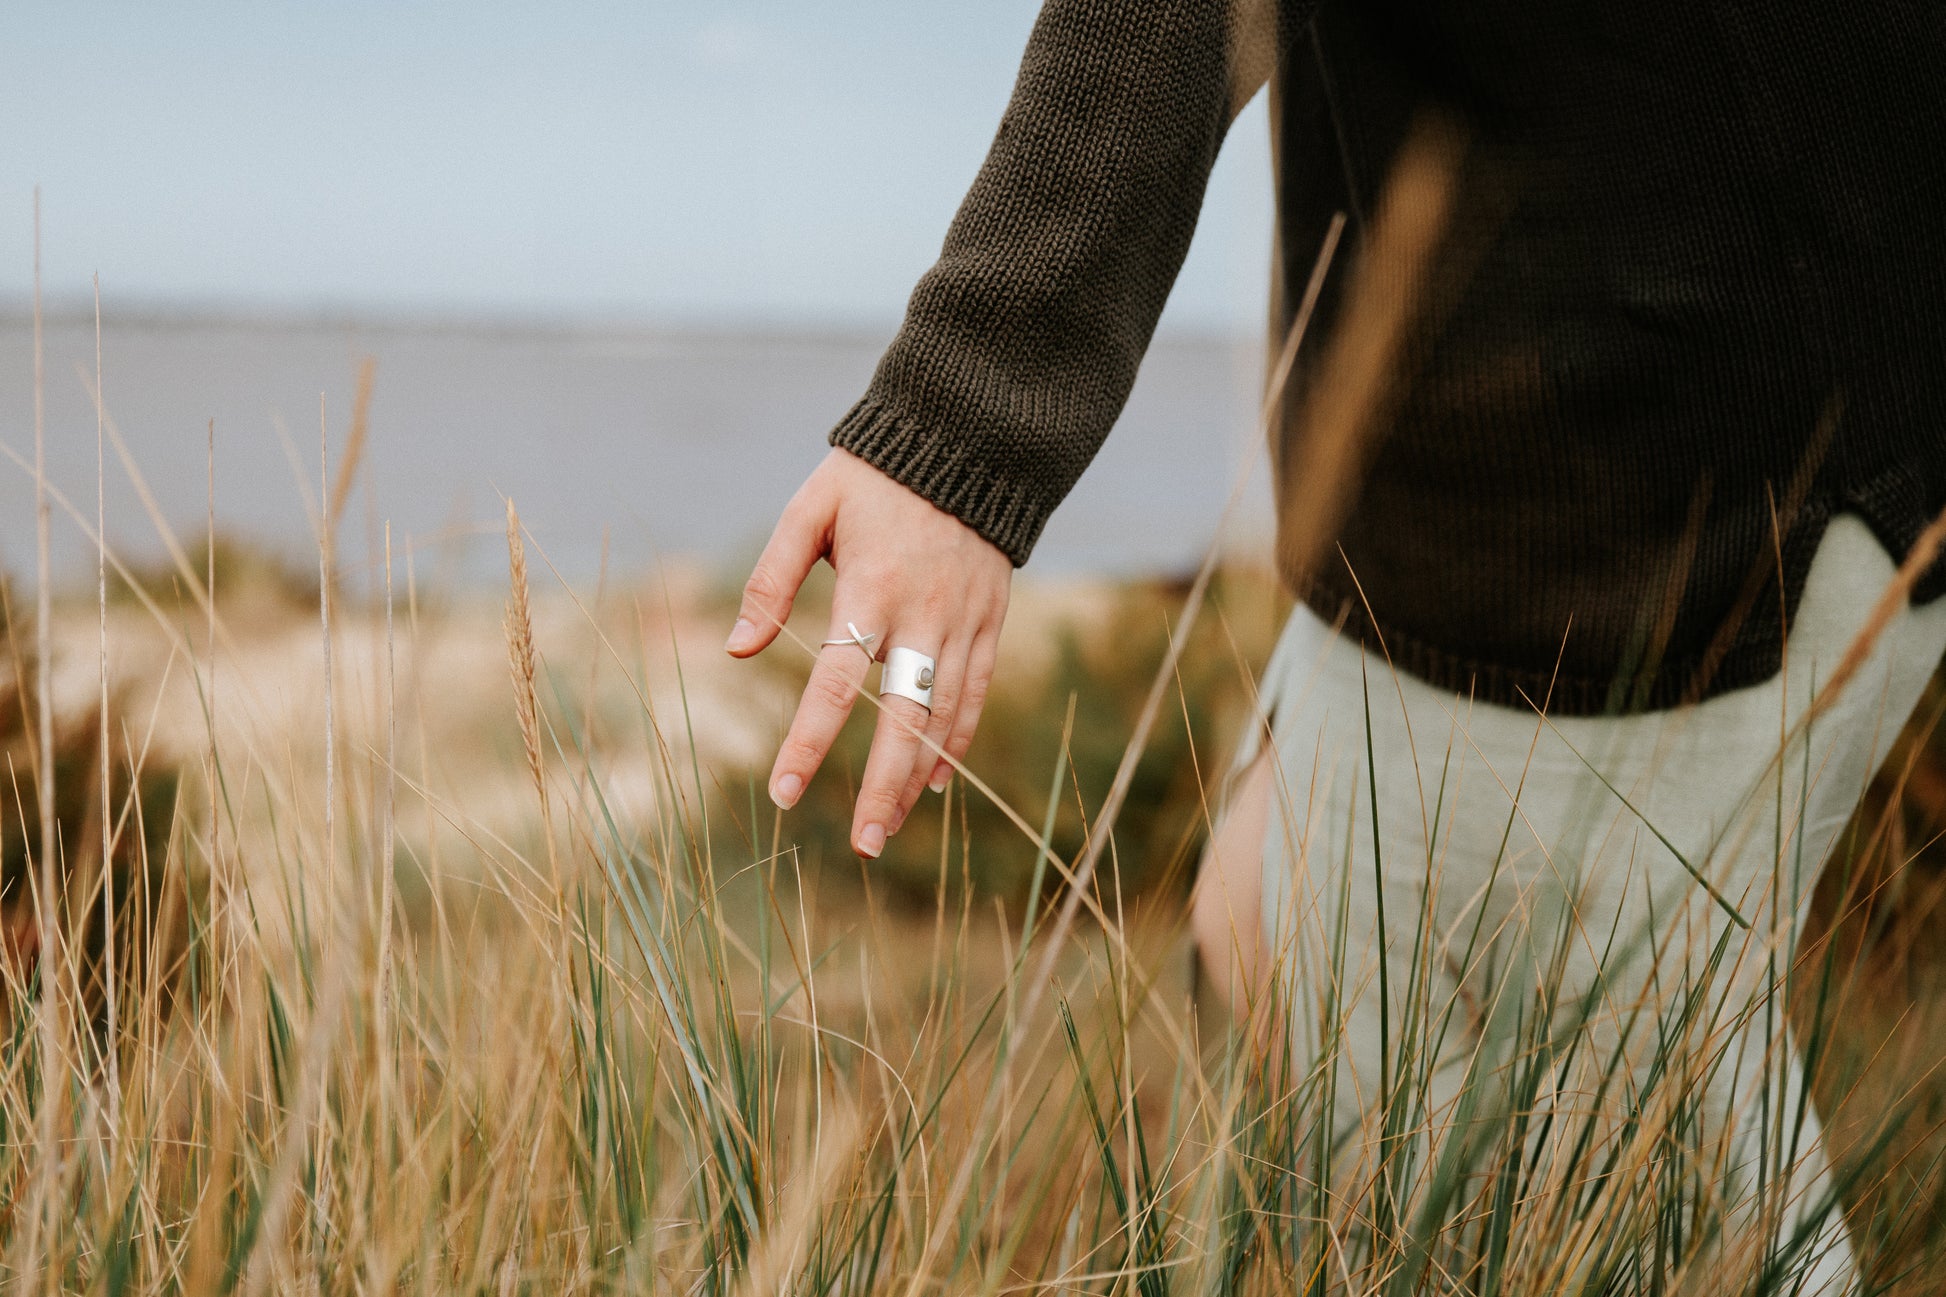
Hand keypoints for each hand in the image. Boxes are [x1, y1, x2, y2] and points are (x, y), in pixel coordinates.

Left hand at [728, 448, 1012, 856]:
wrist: (968, 440)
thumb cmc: (874, 477)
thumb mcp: (811, 511)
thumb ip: (771, 579)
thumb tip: (735, 649)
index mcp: (872, 586)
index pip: (836, 680)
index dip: (810, 740)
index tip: (784, 792)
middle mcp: (924, 612)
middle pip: (903, 715)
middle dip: (881, 785)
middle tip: (862, 846)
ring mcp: (964, 620)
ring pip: (943, 713)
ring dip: (915, 776)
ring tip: (889, 830)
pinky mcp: (990, 619)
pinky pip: (975, 691)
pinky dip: (957, 740)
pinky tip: (934, 783)